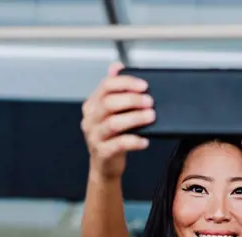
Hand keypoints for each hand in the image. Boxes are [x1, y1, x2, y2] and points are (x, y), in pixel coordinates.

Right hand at [81, 62, 154, 179]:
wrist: (105, 166)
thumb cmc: (111, 136)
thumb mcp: (111, 112)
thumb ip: (114, 90)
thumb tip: (116, 66)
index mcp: (92, 105)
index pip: (107, 86)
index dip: (126, 83)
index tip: (144, 85)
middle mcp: (90, 119)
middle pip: (109, 102)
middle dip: (132, 100)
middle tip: (150, 101)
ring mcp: (94, 136)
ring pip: (114, 123)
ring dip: (135, 118)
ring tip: (151, 116)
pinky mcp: (102, 152)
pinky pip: (119, 144)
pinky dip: (134, 141)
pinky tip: (145, 140)